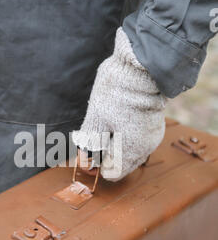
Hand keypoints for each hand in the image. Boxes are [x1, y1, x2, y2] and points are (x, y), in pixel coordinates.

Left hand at [73, 28, 166, 181]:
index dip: (98, 165)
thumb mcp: (94, 120)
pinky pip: (139, 139)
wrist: (140, 67)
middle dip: (108, 155)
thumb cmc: (115, 94)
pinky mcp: (155, 123)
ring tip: (107, 125)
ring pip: (131, 151)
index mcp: (130, 151)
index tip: (89, 151)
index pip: (113, 173)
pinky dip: (127, 135)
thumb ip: (89, 144)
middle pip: (123, 163)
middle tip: (96, 137)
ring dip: (118, 145)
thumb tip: (84, 160)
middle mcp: (145, 148)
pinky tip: (118, 120)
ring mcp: (152, 136)